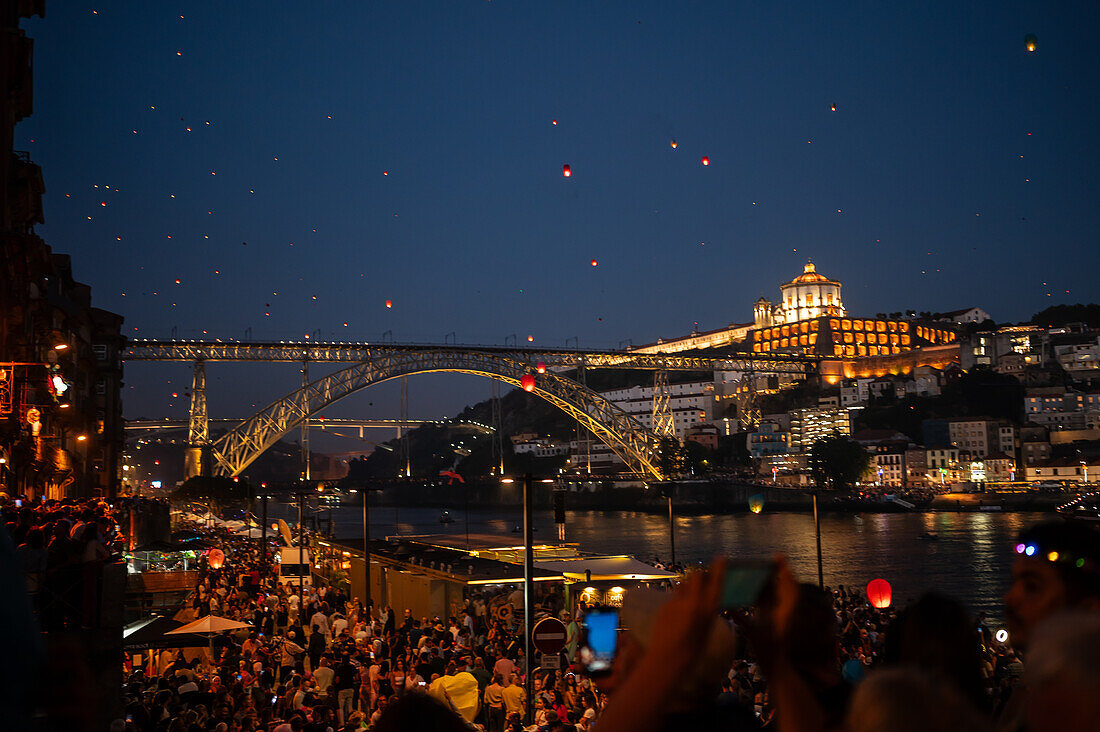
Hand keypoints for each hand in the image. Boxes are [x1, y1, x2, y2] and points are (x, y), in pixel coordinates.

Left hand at [640, 558, 728, 676]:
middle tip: (701, 580)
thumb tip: (706, 601)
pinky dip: (677, 600)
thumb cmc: (692, 651)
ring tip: (688, 601)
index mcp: (708, 611)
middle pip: (697, 575)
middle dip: (699, 575)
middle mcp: (693, 603)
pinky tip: (676, 614)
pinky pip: (673, 596)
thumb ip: (706, 612)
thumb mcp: (706, 630)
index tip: (722, 558)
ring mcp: (677, 603)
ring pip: (683, 584)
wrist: (668, 660)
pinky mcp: (664, 606)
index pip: (716, 583)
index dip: (719, 568)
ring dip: (687, 587)